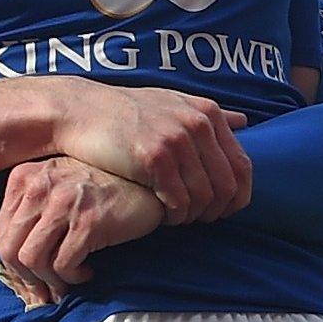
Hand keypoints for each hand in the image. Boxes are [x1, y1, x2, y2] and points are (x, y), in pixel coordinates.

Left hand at [0, 157, 166, 303]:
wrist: (144, 180)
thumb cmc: (99, 189)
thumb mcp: (55, 189)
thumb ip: (30, 215)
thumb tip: (16, 269)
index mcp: (24, 178)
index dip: (10, 268)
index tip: (27, 285)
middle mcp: (39, 186)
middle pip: (10, 250)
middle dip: (26, 281)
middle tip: (44, 295)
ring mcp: (63, 202)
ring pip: (32, 259)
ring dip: (49, 282)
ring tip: (65, 285)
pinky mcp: (88, 220)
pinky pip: (63, 264)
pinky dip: (72, 278)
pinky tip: (86, 272)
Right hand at [49, 82, 250, 224]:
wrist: (78, 110)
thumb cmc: (123, 110)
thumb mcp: (170, 101)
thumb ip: (207, 113)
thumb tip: (243, 121)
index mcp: (207, 112)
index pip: (243, 167)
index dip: (236, 197)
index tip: (221, 210)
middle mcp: (197, 124)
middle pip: (227, 187)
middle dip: (215, 211)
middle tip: (198, 220)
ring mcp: (176, 140)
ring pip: (204, 198)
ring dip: (192, 216)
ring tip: (176, 218)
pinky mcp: (154, 158)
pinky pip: (179, 202)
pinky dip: (174, 216)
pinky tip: (161, 215)